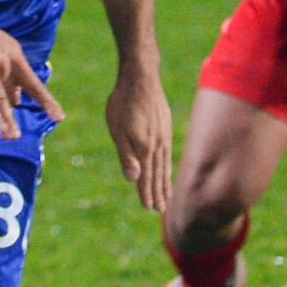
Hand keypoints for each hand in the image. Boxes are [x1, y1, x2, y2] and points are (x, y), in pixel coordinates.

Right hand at [0, 15, 64, 139]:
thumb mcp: (6, 52)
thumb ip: (12, 77)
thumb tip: (18, 101)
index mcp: (16, 60)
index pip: (34, 85)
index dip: (46, 102)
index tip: (59, 117)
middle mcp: (4, 65)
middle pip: (11, 96)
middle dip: (14, 118)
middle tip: (17, 137)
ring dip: (3, 118)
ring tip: (9, 135)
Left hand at [104, 66, 172, 210]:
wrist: (141, 76)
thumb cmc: (122, 102)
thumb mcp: (117, 130)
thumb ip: (126, 156)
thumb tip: (132, 179)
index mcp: (143, 148)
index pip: (145, 177)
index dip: (146, 193)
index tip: (150, 208)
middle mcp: (157, 145)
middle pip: (157, 174)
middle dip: (158, 193)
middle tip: (161, 210)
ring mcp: (163, 135)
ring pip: (165, 164)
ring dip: (165, 181)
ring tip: (167, 195)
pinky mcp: (165, 126)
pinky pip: (168, 153)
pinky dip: (168, 165)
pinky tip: (167, 168)